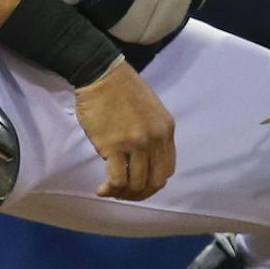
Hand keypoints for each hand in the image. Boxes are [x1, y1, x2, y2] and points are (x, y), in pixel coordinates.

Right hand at [76, 62, 176, 200]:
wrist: (103, 75)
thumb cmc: (122, 92)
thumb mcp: (151, 112)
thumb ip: (152, 135)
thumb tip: (145, 161)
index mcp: (167, 130)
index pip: (168, 169)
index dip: (153, 183)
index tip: (138, 184)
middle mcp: (156, 138)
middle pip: (156, 181)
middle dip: (140, 193)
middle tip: (123, 192)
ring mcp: (136, 143)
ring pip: (137, 183)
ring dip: (122, 192)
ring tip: (109, 189)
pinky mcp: (114, 145)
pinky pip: (117, 179)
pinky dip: (110, 188)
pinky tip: (101, 188)